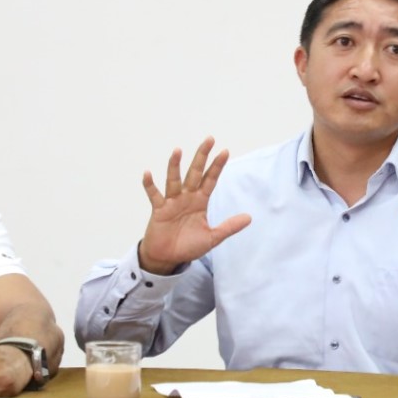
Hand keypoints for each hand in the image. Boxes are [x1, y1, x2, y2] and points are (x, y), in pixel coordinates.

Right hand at [136, 137, 251, 273]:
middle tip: (209, 139)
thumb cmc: (188, 246)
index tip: (225, 151)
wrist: (168, 258)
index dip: (217, 167)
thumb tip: (249, 218)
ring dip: (175, 166)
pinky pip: (154, 195)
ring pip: (174, 180)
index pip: (210, 180)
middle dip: (201, 157)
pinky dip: (150, 185)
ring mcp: (172, 202)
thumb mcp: (212, 237)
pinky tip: (148, 173)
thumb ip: (229, 227)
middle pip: (194, 173)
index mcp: (200, 202)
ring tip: (178, 150)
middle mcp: (186, 197)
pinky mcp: (159, 210)